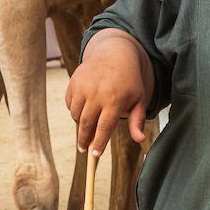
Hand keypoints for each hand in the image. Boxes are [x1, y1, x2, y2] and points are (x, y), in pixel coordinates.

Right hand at [67, 30, 149, 155]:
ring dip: (80, 124)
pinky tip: (84, 108)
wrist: (114, 54)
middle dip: (84, 140)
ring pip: (76, 115)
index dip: (98, 143)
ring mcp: (83, 87)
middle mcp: (97, 93)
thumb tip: (140, 140)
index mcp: (114, 100)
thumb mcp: (138, 99)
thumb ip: (137, 121)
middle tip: (84, 148)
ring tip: (88, 125)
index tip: (95, 155)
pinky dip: (75, 110)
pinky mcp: (73, 82)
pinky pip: (69, 104)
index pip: (104, 127)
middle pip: (86, 124)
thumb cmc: (129, 81)